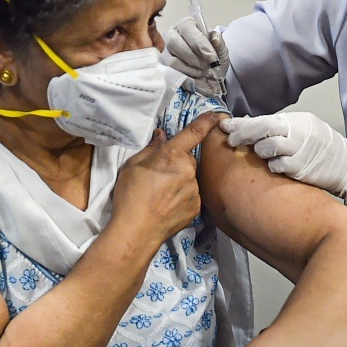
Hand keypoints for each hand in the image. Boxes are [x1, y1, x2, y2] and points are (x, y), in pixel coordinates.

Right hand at [113, 112, 221, 243]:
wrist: (137, 231)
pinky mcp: (197, 207)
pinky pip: (191, 196)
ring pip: (190, 179)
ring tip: (160, 195)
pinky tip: (167, 206)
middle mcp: (189, 170)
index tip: (216, 115)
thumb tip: (161, 136)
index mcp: (172, 155)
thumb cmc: (130, 195)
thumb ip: (150, 149)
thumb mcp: (132, 166)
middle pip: (187, 160)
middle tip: (158, 176)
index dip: (206, 122)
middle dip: (177, 163)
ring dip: (180, 182)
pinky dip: (182, 198)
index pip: (193, 133)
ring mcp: (195, 190)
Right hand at [162, 16, 229, 97]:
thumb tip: (214, 39)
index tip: (212, 58)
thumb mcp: (220, 48)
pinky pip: (173, 73)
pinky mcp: (165, 66)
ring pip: (172, 60)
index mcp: (186, 25)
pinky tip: (196, 76)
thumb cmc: (212, 55)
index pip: (188, 29)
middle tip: (207, 66)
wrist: (210, 71)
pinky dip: (187, 77)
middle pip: (174, 43)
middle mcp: (172, 35)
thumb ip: (219, 43)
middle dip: (193, 58)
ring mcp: (166, 51)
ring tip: (203, 72)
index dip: (200, 44)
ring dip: (191, 69)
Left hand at [220, 113, 346, 200]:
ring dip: (258, 152)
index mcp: (297, 120)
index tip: (225, 126)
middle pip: (262, 129)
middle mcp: (298, 132)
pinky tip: (274, 166)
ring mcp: (300, 150)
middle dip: (242, 134)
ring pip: (266, 148)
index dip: (241, 123)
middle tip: (231, 140)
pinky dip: (272, 166)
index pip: (263, 119)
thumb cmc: (323, 148)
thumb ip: (280, 128)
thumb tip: (250, 126)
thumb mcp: (304, 129)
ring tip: (262, 154)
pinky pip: (276, 166)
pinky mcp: (301, 168)